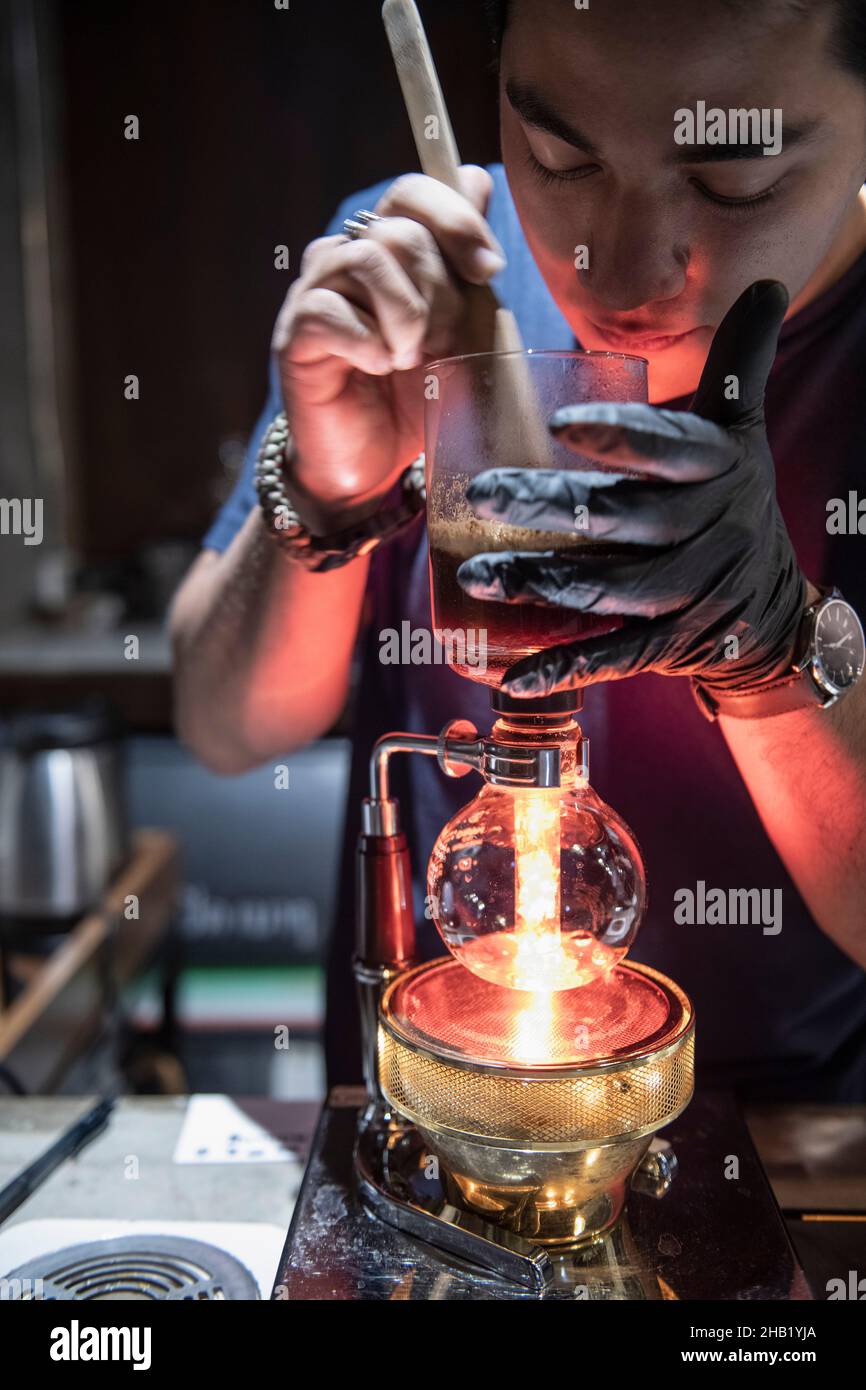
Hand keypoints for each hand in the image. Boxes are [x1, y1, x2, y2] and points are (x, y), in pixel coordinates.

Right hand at [271, 166, 504, 530]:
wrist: (371, 466)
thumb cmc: (414, 396)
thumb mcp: (459, 329)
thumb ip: (464, 264)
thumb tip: (478, 179)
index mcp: (386, 249)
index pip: (412, 191)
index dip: (455, 218)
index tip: (488, 269)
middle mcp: (345, 258)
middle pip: (400, 231)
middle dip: (439, 290)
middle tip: (442, 342)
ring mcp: (316, 293)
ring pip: (368, 260)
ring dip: (406, 315)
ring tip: (410, 359)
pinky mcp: (295, 334)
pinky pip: (333, 311)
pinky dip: (369, 343)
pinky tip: (377, 368)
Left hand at [458, 281, 807, 696]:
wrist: (770, 607)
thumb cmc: (732, 500)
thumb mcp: (741, 436)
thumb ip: (740, 368)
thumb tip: (767, 284)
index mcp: (717, 471)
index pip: (671, 450)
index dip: (622, 438)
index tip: (564, 422)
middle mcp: (705, 534)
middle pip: (624, 521)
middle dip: (552, 509)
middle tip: (483, 495)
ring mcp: (685, 597)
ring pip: (610, 592)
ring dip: (542, 585)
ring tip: (475, 575)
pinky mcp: (664, 648)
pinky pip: (612, 659)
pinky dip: (561, 669)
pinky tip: (509, 673)